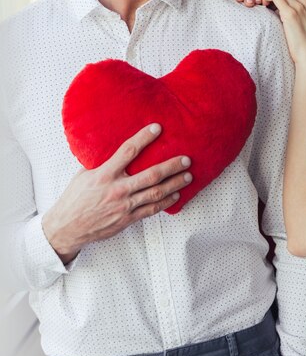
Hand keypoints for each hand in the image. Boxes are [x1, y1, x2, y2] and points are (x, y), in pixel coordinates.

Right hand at [42, 124, 191, 262]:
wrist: (67, 227)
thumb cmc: (75, 198)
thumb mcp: (84, 174)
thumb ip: (101, 162)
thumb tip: (114, 146)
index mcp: (104, 174)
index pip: (128, 151)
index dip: (144, 138)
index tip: (157, 128)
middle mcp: (117, 189)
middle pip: (151, 175)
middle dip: (171, 166)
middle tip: (186, 159)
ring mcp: (124, 206)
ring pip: (155, 193)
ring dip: (175, 184)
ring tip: (188, 176)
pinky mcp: (127, 219)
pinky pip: (151, 209)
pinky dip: (166, 202)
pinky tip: (176, 195)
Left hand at [262, 0, 305, 69]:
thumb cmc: (301, 44)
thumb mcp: (297, 25)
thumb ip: (288, 16)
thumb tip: (275, 12)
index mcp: (305, 4)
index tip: (268, 8)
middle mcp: (302, 3)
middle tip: (263, 7)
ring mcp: (297, 7)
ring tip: (263, 8)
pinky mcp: (290, 13)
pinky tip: (264, 8)